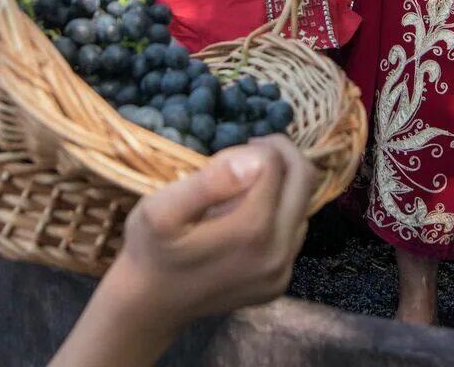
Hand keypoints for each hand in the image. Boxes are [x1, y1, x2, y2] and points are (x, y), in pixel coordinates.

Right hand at [107, 136, 314, 325]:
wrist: (150, 304)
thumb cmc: (151, 250)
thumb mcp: (161, 209)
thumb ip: (208, 182)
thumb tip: (254, 161)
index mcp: (252, 229)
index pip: (275, 163)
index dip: (252, 149)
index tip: (224, 156)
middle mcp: (278, 253)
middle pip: (303, 180)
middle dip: (280, 155)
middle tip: (247, 152)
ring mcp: (282, 272)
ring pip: (303, 205)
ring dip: (280, 185)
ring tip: (241, 188)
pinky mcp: (280, 282)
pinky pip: (294, 233)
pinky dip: (278, 214)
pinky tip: (246, 217)